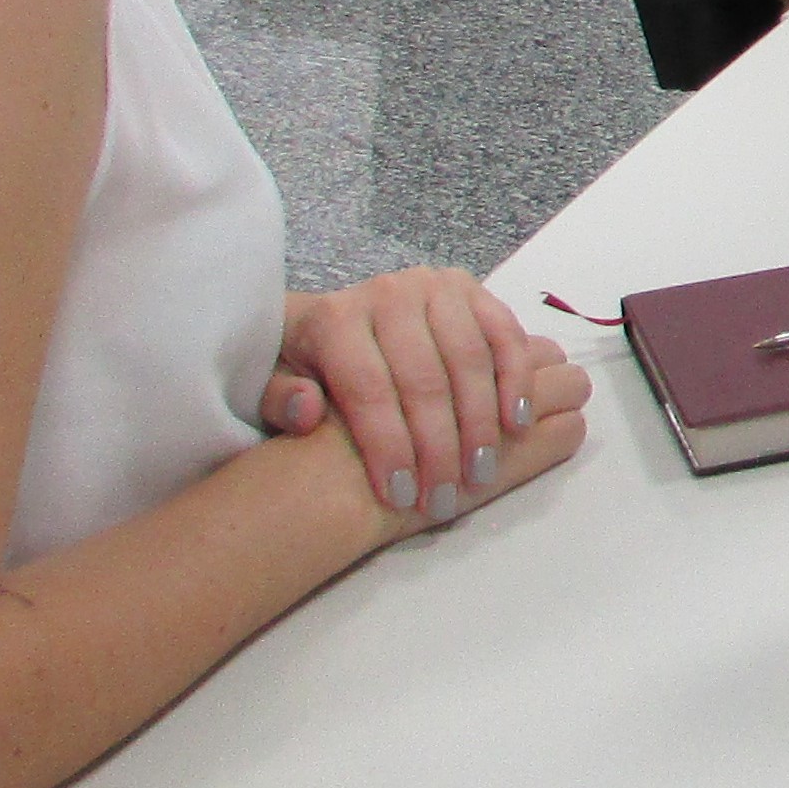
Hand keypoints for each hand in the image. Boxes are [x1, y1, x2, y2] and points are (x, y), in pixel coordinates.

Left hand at [266, 271, 587, 529]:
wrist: (331, 318)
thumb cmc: (305, 365)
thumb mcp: (272, 384)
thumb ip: (281, 401)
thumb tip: (307, 411)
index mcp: (334, 319)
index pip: (368, 388)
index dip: (387, 446)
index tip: (400, 499)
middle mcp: (388, 293)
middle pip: (424, 378)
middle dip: (438, 447)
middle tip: (444, 499)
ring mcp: (436, 287)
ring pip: (469, 359)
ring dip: (480, 422)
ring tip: (479, 475)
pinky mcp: (473, 290)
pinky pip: (504, 335)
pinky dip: (516, 379)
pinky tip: (516, 424)